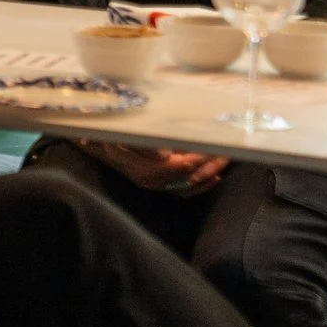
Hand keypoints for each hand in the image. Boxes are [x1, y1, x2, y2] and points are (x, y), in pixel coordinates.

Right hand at [83, 141, 226, 195]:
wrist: (99, 143)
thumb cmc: (114, 135)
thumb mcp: (124, 134)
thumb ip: (144, 145)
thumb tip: (166, 155)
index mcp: (144, 169)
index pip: (179, 168)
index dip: (197, 157)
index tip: (210, 146)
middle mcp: (151, 181)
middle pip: (188, 178)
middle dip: (209, 165)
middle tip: (226, 152)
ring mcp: (156, 185)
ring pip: (189, 186)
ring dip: (209, 174)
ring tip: (224, 161)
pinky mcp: (160, 185)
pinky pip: (184, 192)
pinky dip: (201, 187)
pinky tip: (214, 178)